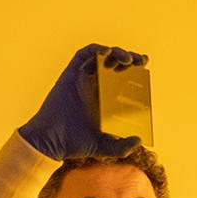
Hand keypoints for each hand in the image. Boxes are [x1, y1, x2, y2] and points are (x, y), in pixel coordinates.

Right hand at [18, 43, 148, 159]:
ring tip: (128, 59)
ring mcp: (82, 78)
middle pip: (115, 64)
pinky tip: (108, 52)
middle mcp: (94, 86)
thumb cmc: (74, 144)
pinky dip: (96, 50)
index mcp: (104, 98)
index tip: (145, 68)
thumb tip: (139, 140)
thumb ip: (121, 147)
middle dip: (130, 58)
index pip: (122, 78)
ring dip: (116, 52)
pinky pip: (83, 55)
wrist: (51, 142)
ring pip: (101, 56)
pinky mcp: (70, 74)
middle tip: (141, 62)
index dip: (135, 70)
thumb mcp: (104, 147)